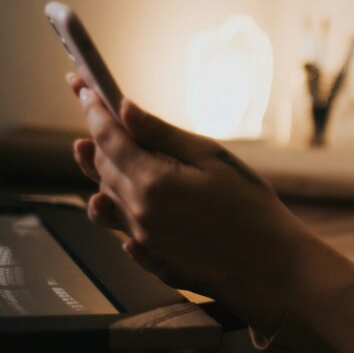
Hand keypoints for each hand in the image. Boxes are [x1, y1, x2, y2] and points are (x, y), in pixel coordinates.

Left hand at [67, 73, 301, 305]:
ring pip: (107, 197)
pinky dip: (112, 208)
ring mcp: (142, 240)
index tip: (83, 88)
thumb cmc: (250, 207)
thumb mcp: (211, 158)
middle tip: (90, 111)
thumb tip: (125, 109)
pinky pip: (121, 228)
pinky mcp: (153, 259)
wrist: (270, 264)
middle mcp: (137, 212)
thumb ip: (162, 134)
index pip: (108, 137)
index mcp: (151, 182)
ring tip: (87, 151)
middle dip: (96, 136)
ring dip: (98, 171)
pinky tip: (111, 202)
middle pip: (103, 167)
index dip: (93, 109)